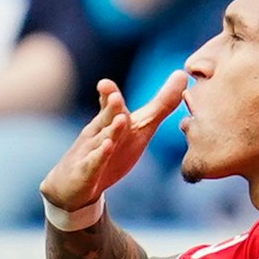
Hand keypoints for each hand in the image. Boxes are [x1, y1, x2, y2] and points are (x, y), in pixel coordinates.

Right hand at [40, 74, 188, 213]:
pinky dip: (99, 157)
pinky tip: (107, 148)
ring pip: (101, 140)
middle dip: (110, 106)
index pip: (110, 105)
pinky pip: (93, 165)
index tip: (106, 83)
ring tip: (120, 119)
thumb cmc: (111, 152)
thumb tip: (182, 74)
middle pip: (106, 118)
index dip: (108, 93)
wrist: (76, 184)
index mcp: (109, 122)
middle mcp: (98, 133)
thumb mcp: (138, 127)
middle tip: (114, 96)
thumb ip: (160, 104)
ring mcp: (89, 153)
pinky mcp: (86, 174)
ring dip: (111, 131)